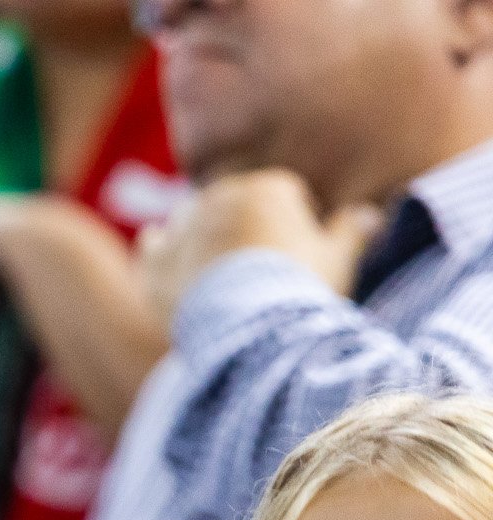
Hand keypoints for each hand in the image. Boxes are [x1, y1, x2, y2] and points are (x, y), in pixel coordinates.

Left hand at [138, 170, 383, 326]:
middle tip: (256, 266)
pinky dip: (157, 252)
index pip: (282, 195)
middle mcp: (220, 197)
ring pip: (192, 222)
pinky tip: (162, 254)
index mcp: (268, 187)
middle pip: (234, 206)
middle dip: (244, 227)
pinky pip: (152, 248)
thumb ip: (351, 231)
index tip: (295, 254)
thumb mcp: (338, 260)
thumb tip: (369, 214)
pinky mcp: (156, 262)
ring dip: (200, 237)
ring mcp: (184, 229)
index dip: (292, 224)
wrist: (252, 328)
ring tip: (214, 267)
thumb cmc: (301, 290)